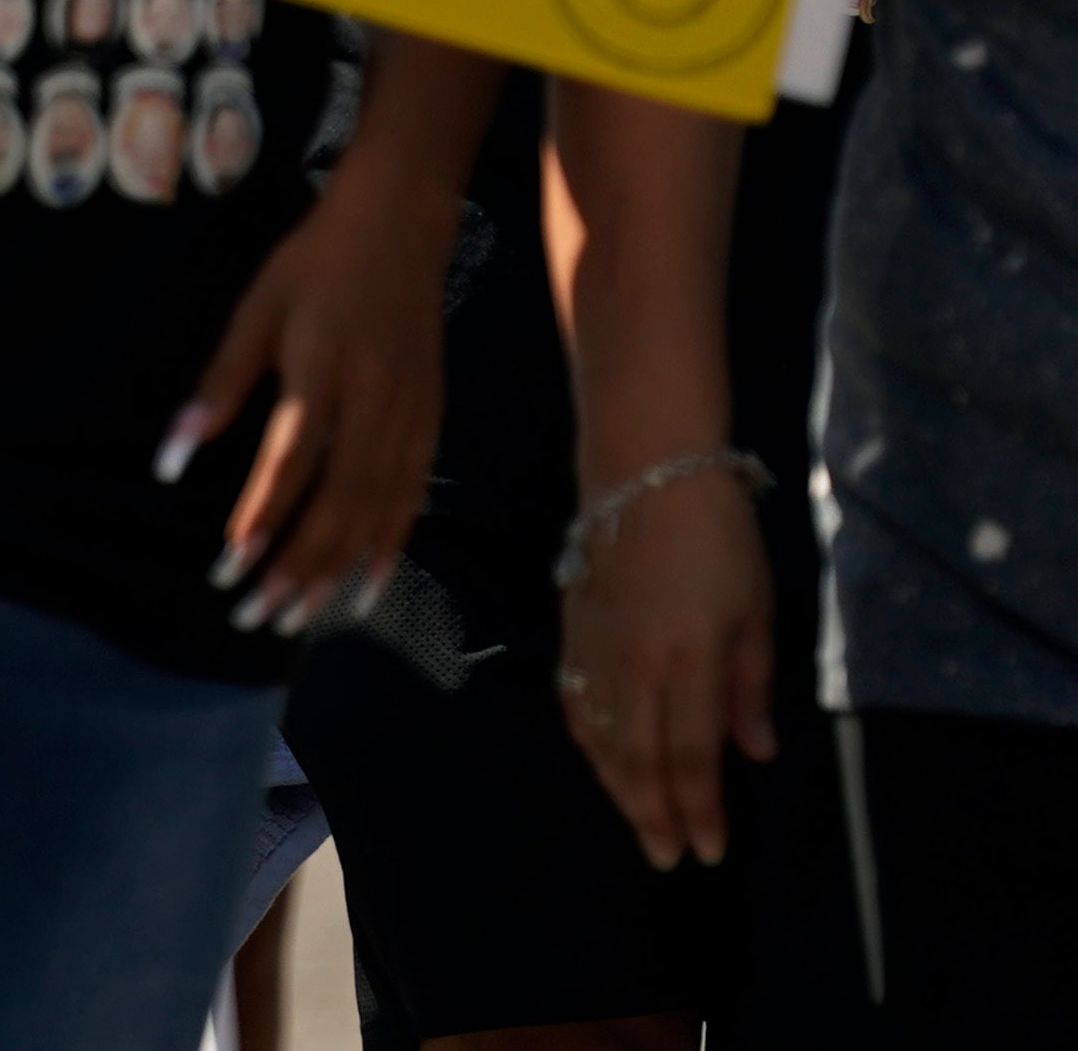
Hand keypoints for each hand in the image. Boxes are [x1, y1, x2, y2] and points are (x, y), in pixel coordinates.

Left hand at [167, 177, 455, 635]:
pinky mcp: (431, 419)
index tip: (229, 565)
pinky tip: (364, 582)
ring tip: (301, 616)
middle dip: (298, 563)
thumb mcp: (255, 310)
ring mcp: (411, 413)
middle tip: (257, 614)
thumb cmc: (313, 265)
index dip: (262, 516)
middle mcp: (374, 399)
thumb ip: (220, 383)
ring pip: (379, 507)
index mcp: (323, 368)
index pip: (291, 460)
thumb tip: (170, 456)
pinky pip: (412, 494)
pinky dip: (389, 543)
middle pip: (339, 499)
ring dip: (339, 567)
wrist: (400, 226)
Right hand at [559, 468, 776, 867]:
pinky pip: (575, 700)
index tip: (709, 851)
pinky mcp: (573, 628)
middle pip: (639, 758)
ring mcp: (595, 648)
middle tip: (666, 857)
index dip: (700, 810)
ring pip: (600, 736)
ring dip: (618, 786)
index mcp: (686, 662)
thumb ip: (750, 686)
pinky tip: (598, 755)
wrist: (644, 470)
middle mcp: (633, 665)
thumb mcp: (756, 611)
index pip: (690, 757)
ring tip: (637, 820)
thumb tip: (754, 752)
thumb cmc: (718, 537)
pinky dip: (588, 739)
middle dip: (654, 813)